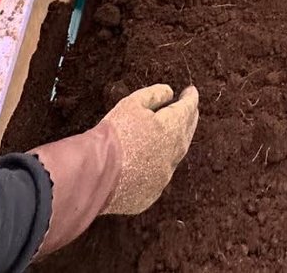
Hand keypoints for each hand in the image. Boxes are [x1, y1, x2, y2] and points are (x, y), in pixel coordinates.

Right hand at [101, 83, 199, 214]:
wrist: (95, 173)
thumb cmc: (114, 134)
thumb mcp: (132, 103)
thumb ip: (155, 95)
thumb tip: (169, 93)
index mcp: (171, 129)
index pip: (187, 109)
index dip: (190, 98)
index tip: (191, 91)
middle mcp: (172, 155)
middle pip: (186, 133)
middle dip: (189, 119)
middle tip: (190, 109)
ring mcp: (162, 177)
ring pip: (175, 156)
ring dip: (176, 143)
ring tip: (174, 132)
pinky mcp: (150, 194)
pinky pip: (159, 176)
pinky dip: (159, 165)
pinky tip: (152, 159)